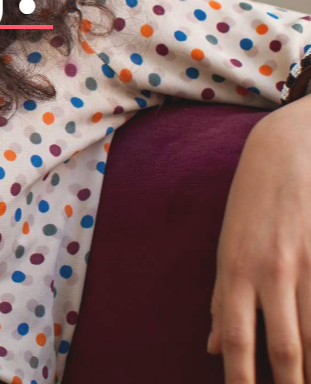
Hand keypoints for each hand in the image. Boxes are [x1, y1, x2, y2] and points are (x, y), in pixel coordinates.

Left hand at [208, 94, 310, 383]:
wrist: (287, 152)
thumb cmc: (251, 204)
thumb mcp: (225, 246)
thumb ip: (219, 298)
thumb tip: (211, 346)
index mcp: (235, 269)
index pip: (236, 337)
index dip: (240, 377)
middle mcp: (271, 271)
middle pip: (286, 347)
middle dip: (292, 383)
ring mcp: (308, 263)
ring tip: (305, 379)